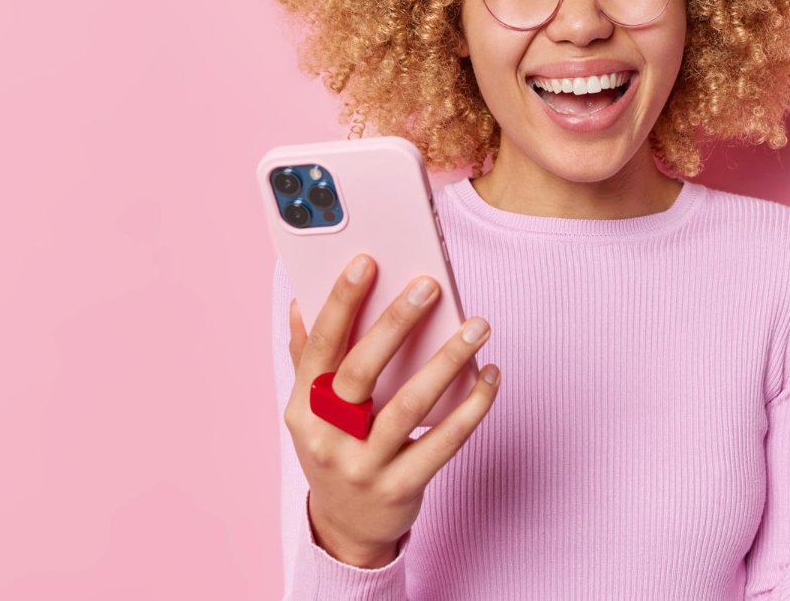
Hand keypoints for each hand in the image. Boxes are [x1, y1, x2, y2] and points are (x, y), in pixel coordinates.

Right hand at [283, 254, 501, 566]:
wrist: (347, 528)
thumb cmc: (336, 448)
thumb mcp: (311, 410)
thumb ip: (307, 357)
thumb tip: (299, 301)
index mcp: (302, 409)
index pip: (319, 347)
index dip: (340, 303)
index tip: (367, 261)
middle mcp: (327, 438)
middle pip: (361, 372)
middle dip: (395, 324)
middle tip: (430, 285)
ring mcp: (363, 466)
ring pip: (409, 406)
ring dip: (447, 361)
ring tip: (477, 325)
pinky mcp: (401, 488)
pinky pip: (443, 442)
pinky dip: (472, 407)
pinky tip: (490, 375)